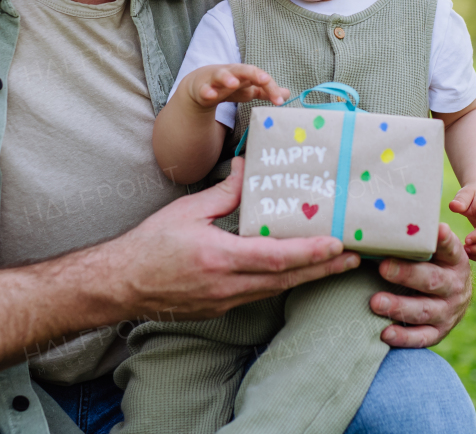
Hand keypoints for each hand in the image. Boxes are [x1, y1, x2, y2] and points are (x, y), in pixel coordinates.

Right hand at [112, 157, 358, 320]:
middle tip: (354, 257)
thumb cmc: (149, 245)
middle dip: (322, 268)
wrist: (121, 285)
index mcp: (219, 257)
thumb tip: (246, 166)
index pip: (274, 258)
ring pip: (275, 290)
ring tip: (335, 264)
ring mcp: (224, 301)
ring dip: (307, 276)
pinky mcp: (220, 309)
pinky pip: (259, 294)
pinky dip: (282, 283)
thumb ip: (223, 192)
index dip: (309, 252)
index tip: (336, 244)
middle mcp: (226, 285)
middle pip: (285, 280)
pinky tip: (296, 272)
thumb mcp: (187, 211)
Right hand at [184, 64, 288, 108]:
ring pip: (221, 76)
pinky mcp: (202, 89)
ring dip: (228, 79)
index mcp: (245, 74)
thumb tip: (287, 94)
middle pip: (244, 70)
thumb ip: (266, 92)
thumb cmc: (229, 85)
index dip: (271, 88)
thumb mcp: (248, 89)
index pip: (261, 77)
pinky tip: (210, 95)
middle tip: (265, 80)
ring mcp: (215, 80)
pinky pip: (204, 89)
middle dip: (254, 74)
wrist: (200, 86)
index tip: (280, 101)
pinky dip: (206, 91)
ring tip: (234, 84)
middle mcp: (231, 73)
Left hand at [370, 224, 472, 346]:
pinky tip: (384, 333)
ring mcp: (449, 311)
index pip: (450, 248)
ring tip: (375, 302)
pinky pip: (422, 337)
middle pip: (432, 281)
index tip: (435, 230)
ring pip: (424, 311)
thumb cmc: (433, 264)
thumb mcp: (435, 250)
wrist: (455, 296)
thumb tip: (384, 222)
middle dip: (407, 274)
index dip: (443, 240)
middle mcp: (455, 286)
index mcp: (455, 260)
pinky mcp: (440, 332)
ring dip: (399, 307)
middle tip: (383, 267)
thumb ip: (418, 240)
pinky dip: (404, 337)